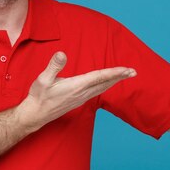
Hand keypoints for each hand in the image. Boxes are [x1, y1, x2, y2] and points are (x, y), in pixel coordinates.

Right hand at [20, 52, 135, 128]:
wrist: (35, 115)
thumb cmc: (39, 96)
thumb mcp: (43, 79)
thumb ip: (54, 66)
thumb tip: (62, 54)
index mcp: (76, 86)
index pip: (100, 77)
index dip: (114, 72)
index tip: (127, 70)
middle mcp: (82, 93)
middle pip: (105, 83)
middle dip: (120, 77)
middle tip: (134, 72)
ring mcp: (81, 98)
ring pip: (102, 88)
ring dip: (114, 81)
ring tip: (125, 75)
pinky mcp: (79, 100)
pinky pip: (97, 91)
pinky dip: (106, 85)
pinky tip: (107, 83)